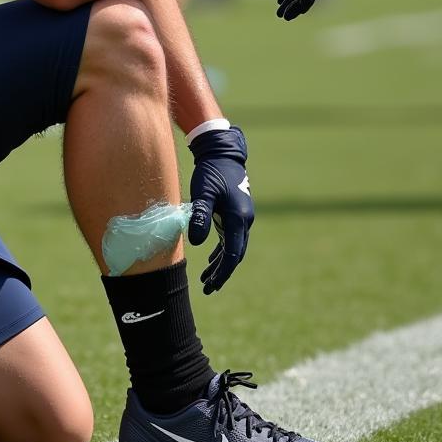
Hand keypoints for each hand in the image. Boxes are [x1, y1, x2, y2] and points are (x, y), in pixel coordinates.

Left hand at [187, 126, 253, 293]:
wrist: (222, 153)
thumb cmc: (211, 171)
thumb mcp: (204, 192)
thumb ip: (201, 215)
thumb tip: (197, 243)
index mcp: (238, 218)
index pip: (233, 254)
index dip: (223, 272)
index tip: (212, 286)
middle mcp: (244, 220)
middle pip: (235, 254)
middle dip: (222, 272)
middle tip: (208, 288)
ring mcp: (241, 217)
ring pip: (232, 247)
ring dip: (220, 263)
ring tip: (207, 280)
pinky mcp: (234, 213)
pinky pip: (230, 238)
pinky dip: (222, 251)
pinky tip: (212, 258)